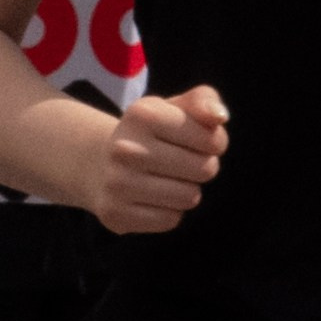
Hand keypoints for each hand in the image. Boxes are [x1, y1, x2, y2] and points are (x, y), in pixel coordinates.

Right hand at [84, 82, 227, 234]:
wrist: (100, 164)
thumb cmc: (152, 134)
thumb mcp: (175, 108)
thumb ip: (204, 100)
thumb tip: (219, 116)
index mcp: (142, 114)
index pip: (212, 140)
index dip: (215, 143)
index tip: (196, 141)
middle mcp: (125, 148)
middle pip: (204, 170)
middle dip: (202, 167)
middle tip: (181, 162)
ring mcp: (117, 183)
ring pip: (189, 197)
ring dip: (186, 190)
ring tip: (166, 179)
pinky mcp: (115, 214)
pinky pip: (170, 220)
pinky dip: (169, 211)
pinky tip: (152, 198)